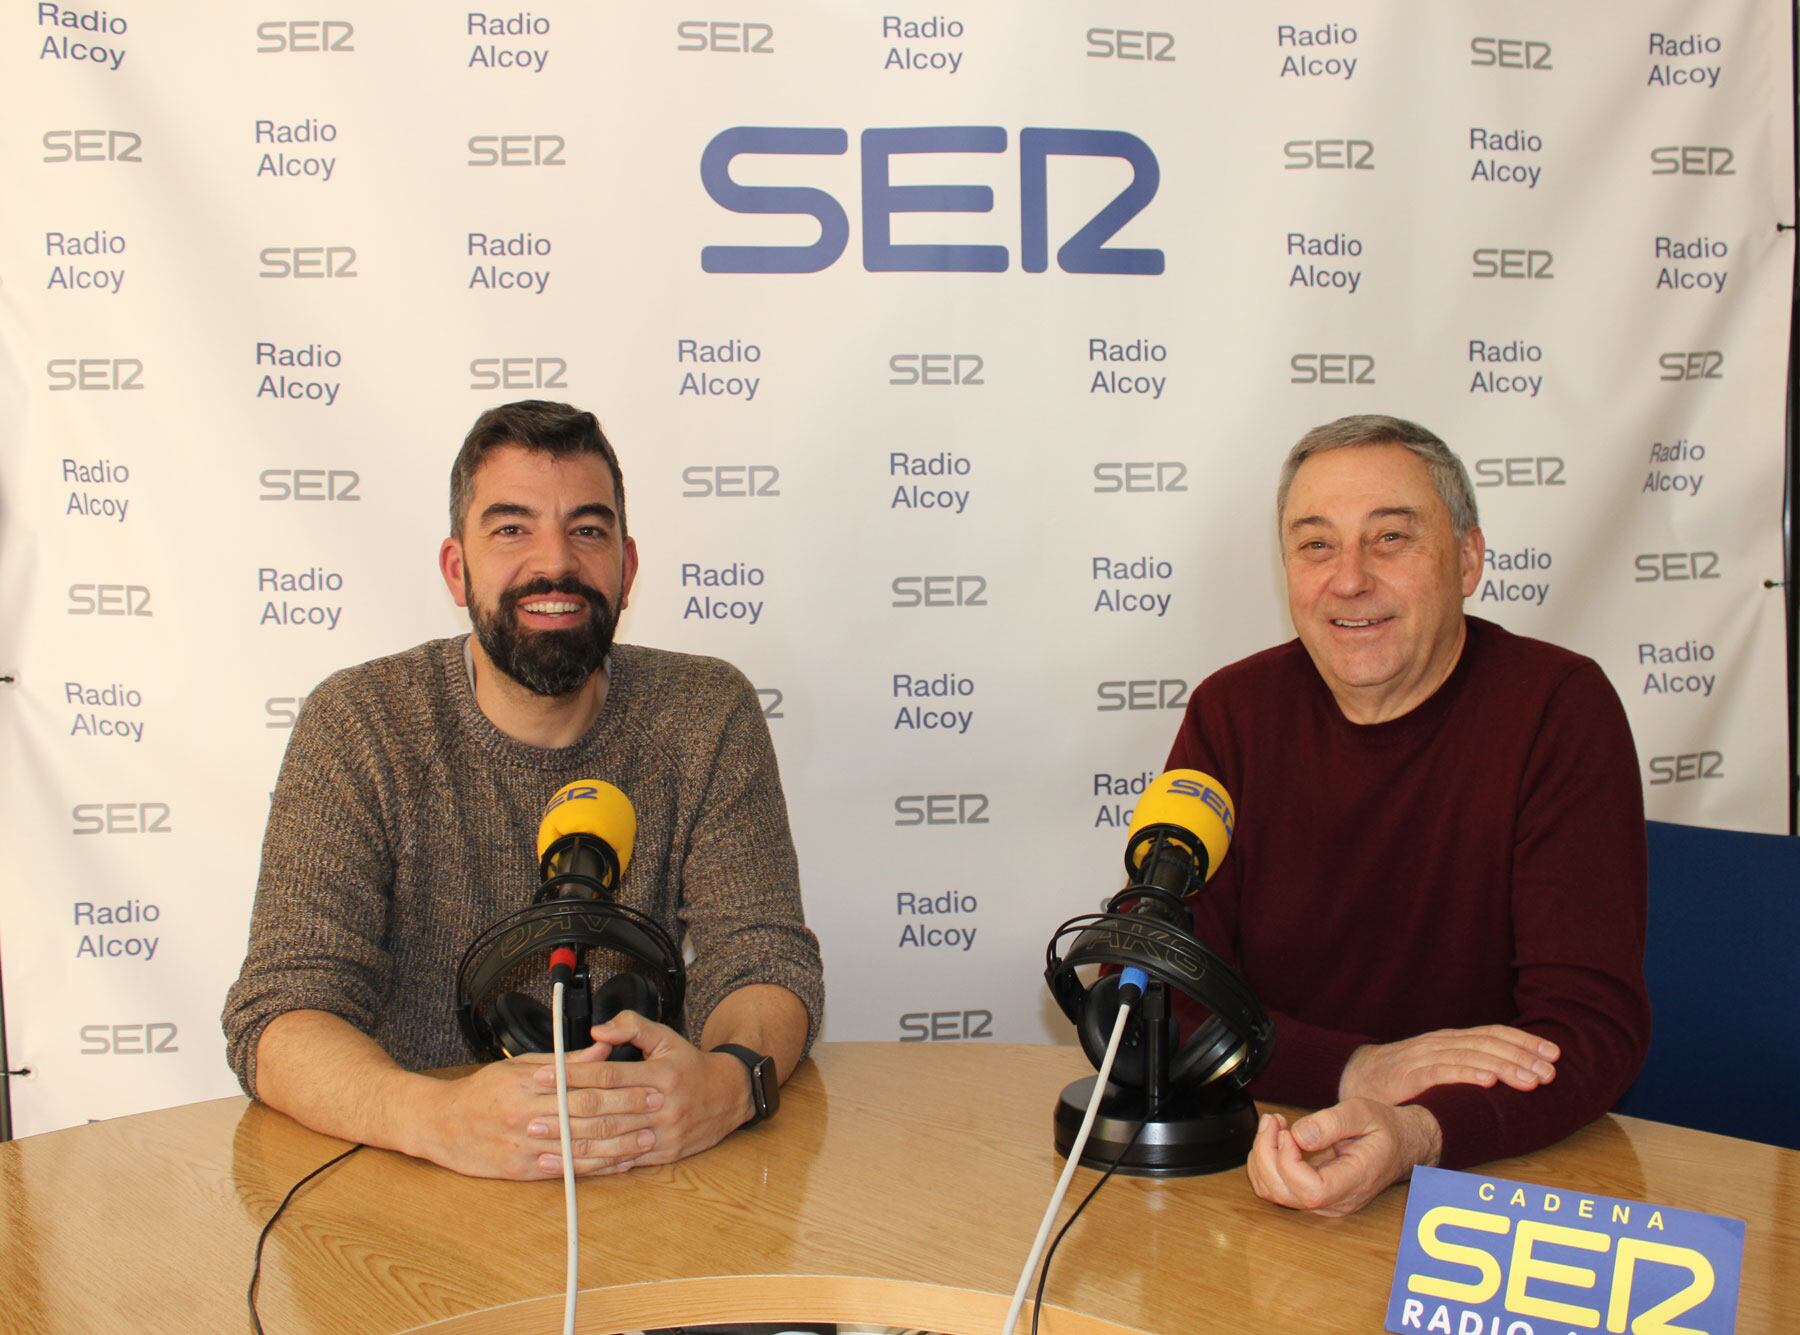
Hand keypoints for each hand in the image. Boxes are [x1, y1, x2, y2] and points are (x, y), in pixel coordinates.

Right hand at [413, 1040, 660, 1180]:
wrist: (439, 1124)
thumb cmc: (482, 1091)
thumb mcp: (520, 1066)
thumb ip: (564, 1060)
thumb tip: (603, 1048)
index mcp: (528, 1083)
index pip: (581, 1083)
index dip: (618, 1084)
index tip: (647, 1082)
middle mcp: (526, 1114)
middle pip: (585, 1113)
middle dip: (625, 1110)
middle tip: (656, 1108)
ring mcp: (524, 1145)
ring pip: (579, 1145)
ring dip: (616, 1144)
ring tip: (646, 1139)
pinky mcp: (521, 1170)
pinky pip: (564, 1170)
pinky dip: (594, 1167)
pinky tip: (617, 1164)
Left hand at [527, 1010, 752, 1174]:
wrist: (729, 1096)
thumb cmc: (690, 1065)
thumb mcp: (666, 1037)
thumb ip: (632, 1027)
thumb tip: (597, 1031)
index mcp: (660, 1075)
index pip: (608, 1075)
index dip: (573, 1076)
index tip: (543, 1076)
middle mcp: (661, 1107)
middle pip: (605, 1112)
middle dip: (565, 1115)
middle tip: (531, 1117)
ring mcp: (662, 1135)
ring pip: (611, 1143)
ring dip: (573, 1146)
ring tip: (541, 1146)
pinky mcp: (662, 1155)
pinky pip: (623, 1162)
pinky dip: (594, 1166)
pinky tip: (570, 1166)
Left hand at [1246, 1100, 1441, 1217]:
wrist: (1398, 1145)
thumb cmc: (1384, 1129)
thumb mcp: (1363, 1112)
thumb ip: (1332, 1123)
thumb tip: (1299, 1135)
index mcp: (1354, 1183)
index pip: (1311, 1191)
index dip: (1288, 1162)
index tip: (1288, 1132)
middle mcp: (1336, 1201)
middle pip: (1283, 1193)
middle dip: (1266, 1152)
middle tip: (1273, 1120)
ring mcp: (1322, 1202)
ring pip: (1273, 1192)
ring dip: (1262, 1155)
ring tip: (1274, 1125)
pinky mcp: (1311, 1195)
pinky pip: (1275, 1187)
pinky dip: (1265, 1162)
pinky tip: (1276, 1139)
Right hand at [1339, 1026, 1558, 1104]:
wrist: (1351, 1076)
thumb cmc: (1399, 1079)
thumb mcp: (1438, 1069)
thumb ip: (1465, 1069)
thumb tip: (1509, 1077)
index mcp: (1451, 1041)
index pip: (1493, 1034)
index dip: (1525, 1041)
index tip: (1554, 1053)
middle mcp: (1441, 1043)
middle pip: (1489, 1043)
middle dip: (1524, 1056)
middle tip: (1552, 1071)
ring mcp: (1424, 1056)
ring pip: (1472, 1056)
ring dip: (1505, 1066)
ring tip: (1532, 1079)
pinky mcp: (1409, 1074)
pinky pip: (1442, 1071)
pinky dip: (1467, 1073)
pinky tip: (1488, 1079)